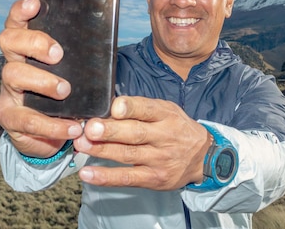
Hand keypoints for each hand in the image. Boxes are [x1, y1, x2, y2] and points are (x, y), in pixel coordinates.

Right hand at [0, 0, 82, 157]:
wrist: (50, 132)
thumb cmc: (65, 93)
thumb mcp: (73, 71)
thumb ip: (79, 57)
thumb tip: (108, 41)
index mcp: (27, 48)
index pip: (18, 23)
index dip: (22, 11)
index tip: (35, 4)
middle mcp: (13, 64)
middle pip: (9, 41)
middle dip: (34, 43)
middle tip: (58, 54)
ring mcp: (8, 91)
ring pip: (13, 75)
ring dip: (42, 81)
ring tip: (64, 90)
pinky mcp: (10, 117)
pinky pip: (28, 120)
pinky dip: (53, 125)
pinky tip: (72, 127)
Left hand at [73, 96, 211, 190]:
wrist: (203, 157)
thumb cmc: (178, 129)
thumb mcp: (167, 111)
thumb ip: (142, 108)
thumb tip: (109, 106)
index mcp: (166, 115)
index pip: (147, 109)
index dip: (130, 108)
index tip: (114, 107)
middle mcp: (163, 137)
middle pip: (135, 133)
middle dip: (110, 131)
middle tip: (90, 128)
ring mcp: (158, 159)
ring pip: (127, 155)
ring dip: (102, 150)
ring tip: (82, 145)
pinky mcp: (153, 178)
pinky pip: (127, 178)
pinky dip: (106, 177)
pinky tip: (88, 173)